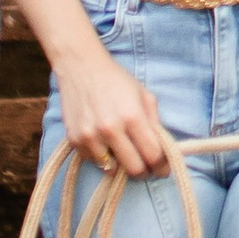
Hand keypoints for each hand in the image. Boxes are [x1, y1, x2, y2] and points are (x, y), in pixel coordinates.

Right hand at [59, 45, 168, 179]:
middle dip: (144, 171)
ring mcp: (90, 137)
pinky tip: (104, 143)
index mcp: (133, 117)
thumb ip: (155, 124)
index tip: (163, 169)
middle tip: (146, 167)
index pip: (153, 156)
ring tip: (123, 152)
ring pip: (112, 171)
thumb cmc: (116, 80)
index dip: (162, 166)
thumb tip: (164, 152)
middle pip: (134, 170)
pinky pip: (94, 162)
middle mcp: (111, 129)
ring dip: (121, 165)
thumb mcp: (144, 96)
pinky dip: (102, 158)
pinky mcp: (75, 141)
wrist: (81, 67)